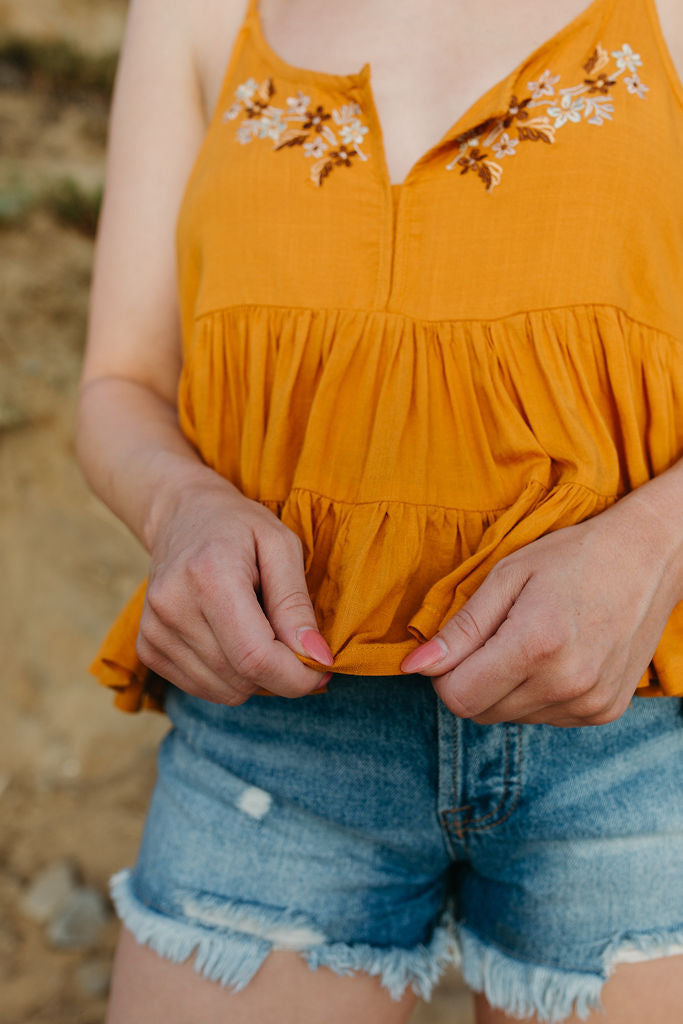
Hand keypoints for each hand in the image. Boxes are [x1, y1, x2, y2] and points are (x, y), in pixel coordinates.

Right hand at [136, 478, 333, 704]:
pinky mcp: (147, 648)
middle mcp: (173, 607)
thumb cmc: (239, 527)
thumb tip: (317, 658)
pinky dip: (229, 676)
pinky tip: (232, 639)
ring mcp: (154, 631)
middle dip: (280, 673)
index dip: (296, 676)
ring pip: (225, 692)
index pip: (256, 657)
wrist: (181, 515)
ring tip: (256, 629)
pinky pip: (203, 689)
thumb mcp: (281, 546)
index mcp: (209, 577)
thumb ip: (297, 604)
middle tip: (293, 641)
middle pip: (242, 679)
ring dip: (254, 676)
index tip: (321, 669)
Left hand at [400, 498, 680, 725]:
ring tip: (531, 640)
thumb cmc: (572, 557)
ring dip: (506, 688)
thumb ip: (459, 629)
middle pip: (482, 713)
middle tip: (495, 636)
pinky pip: (546, 718)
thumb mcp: (506, 576)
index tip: (456, 646)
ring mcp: (589, 703)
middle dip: (473, 680)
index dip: (444, 675)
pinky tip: (557, 656)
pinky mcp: (605, 712)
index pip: (459, 698)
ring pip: (512, 718)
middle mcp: (566, 683)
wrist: (649, 559)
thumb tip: (413, 668)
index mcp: (535, 645)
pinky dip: (538, 693)